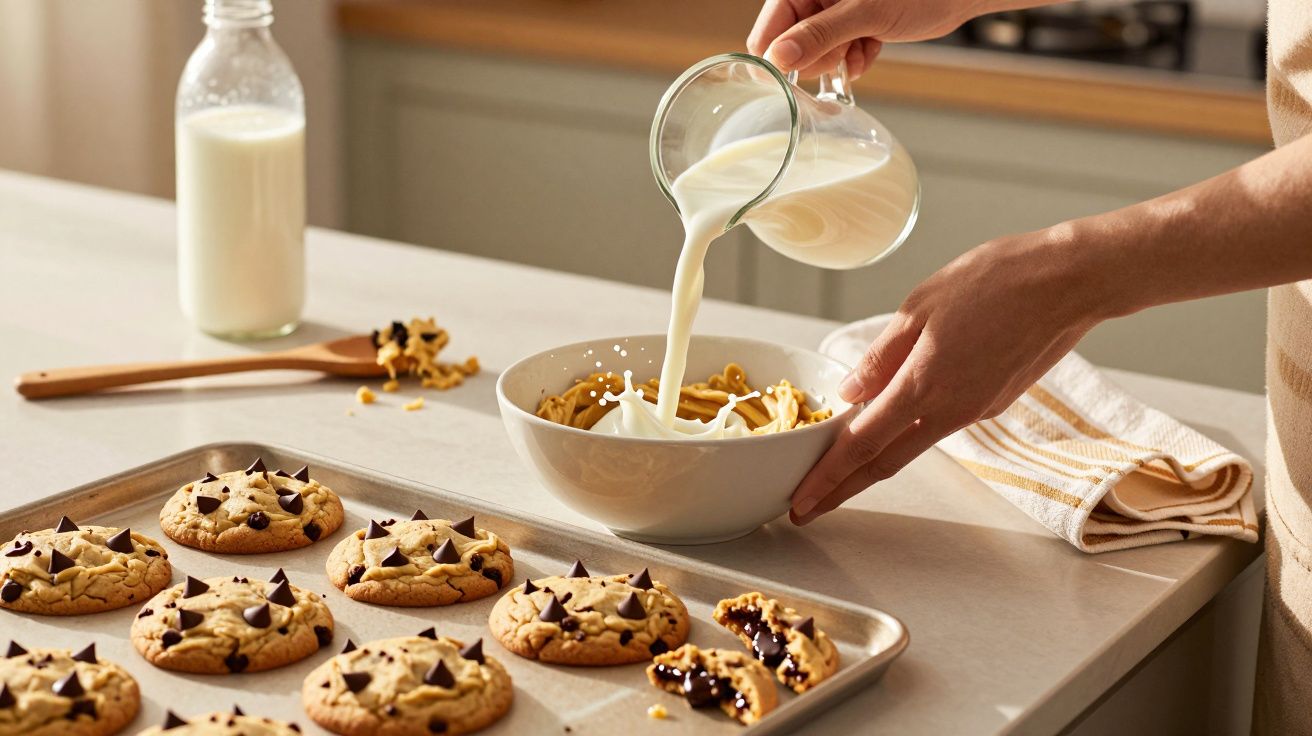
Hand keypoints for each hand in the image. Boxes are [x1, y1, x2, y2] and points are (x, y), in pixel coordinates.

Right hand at [747, 0, 985, 77]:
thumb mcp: (864, 13)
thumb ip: (819, 34)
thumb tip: (780, 57)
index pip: (771, 24)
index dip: (776, 52)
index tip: (782, 77)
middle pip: (792, 42)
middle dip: (816, 56)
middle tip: (839, 53)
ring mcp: (835, 12)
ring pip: (816, 52)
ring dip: (837, 60)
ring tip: (859, 51)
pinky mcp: (853, 25)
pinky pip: (838, 53)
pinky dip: (853, 59)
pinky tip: (868, 53)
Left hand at [790, 227, 1113, 524]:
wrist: (1071, 282)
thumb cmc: (998, 280)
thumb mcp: (920, 305)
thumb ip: (881, 356)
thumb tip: (848, 393)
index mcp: (924, 385)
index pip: (862, 444)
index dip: (827, 477)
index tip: (800, 500)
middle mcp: (950, 409)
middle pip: (884, 463)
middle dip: (842, 491)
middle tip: (806, 509)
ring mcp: (975, 410)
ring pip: (911, 447)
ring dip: (872, 467)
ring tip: (838, 475)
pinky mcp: (993, 402)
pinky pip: (938, 426)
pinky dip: (906, 436)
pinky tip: (888, 428)